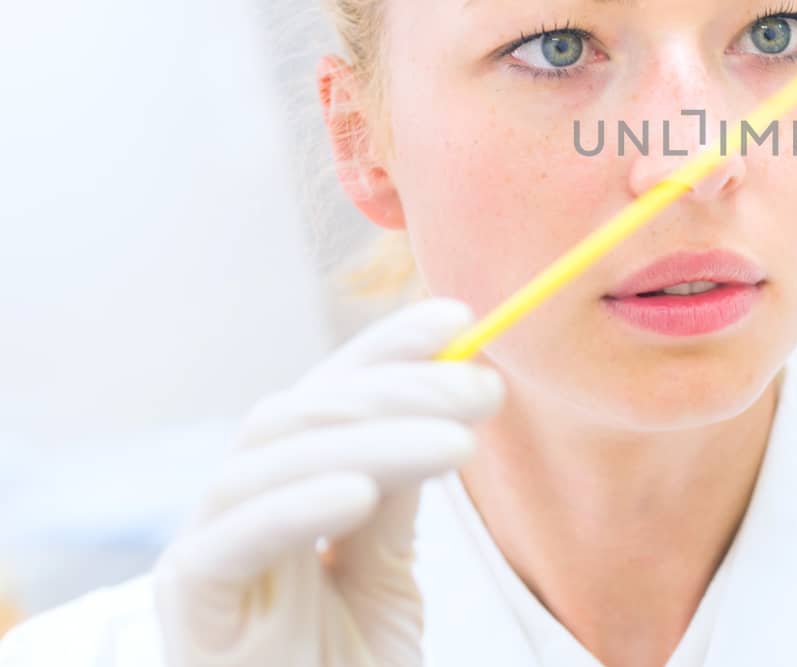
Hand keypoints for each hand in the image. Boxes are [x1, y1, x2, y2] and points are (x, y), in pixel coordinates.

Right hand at [152, 298, 503, 666]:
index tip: (459, 317)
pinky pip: (232, 537)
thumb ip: (399, 491)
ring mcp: (208, 550)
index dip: (386, 347)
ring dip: (370, 435)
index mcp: (286, 488)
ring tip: (457, 444)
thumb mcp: (387, 577)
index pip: (329, 391)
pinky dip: (296, 503)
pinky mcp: (191, 602)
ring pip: (271, 455)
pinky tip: (360, 494)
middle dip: (395, 388)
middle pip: (301, 411)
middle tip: (481, 390)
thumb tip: (449, 396)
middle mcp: (239, 506)